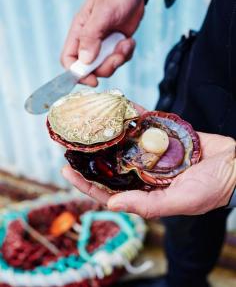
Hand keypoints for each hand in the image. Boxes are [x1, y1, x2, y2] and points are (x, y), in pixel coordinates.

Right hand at [61, 0, 143, 85]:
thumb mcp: (103, 13)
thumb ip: (91, 36)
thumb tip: (85, 61)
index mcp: (78, 33)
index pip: (69, 61)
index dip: (77, 74)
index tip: (93, 80)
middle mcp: (89, 42)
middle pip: (90, 69)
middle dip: (105, 67)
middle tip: (118, 55)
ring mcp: (103, 45)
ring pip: (106, 66)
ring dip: (118, 59)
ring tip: (126, 43)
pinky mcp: (116, 46)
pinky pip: (119, 60)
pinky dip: (126, 54)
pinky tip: (129, 40)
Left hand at [62, 112, 235, 216]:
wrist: (235, 164)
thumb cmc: (210, 189)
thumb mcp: (179, 201)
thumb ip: (147, 204)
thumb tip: (112, 206)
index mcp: (145, 191)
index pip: (108, 191)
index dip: (86, 183)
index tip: (66, 171)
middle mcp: (144, 171)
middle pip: (111, 164)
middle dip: (91, 155)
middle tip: (70, 143)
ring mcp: (153, 152)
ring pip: (124, 142)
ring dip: (107, 132)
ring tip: (88, 121)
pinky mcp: (163, 135)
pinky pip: (143, 124)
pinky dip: (131, 114)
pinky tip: (117, 105)